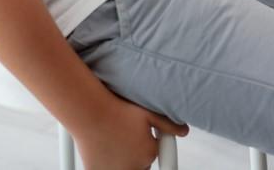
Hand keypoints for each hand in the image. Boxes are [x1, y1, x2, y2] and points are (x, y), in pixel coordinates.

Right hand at [73, 93, 188, 169]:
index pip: (154, 157)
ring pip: (125, 168)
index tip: (142, 142)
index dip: (148, 146)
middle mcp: (133, 167)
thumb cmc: (116, 110)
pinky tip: (104, 148)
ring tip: (114, 141)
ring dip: (123, 161)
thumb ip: (169, 124)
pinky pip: (107, 169)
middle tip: (126, 138)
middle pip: (140, 167)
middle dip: (137, 156)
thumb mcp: (148, 113)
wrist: (90, 112)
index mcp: (148, 154)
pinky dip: (107, 163)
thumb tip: (184, 131)